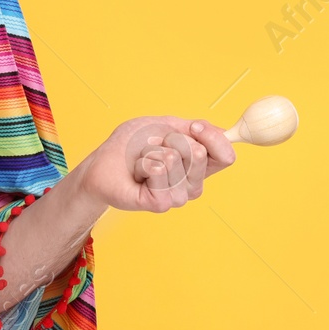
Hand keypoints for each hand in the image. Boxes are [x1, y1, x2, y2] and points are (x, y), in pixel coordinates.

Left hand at [70, 115, 236, 213]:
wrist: (103, 165)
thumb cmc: (132, 146)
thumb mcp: (165, 126)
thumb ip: (194, 129)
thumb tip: (221, 131)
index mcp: (198, 167)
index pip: (225, 156)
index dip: (213, 138)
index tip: (194, 127)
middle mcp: (192, 184)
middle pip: (199, 153)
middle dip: (170, 139)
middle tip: (154, 147)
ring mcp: (178, 196)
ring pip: (174, 158)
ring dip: (151, 150)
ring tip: (143, 161)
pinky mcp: (161, 203)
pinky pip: (159, 170)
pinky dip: (142, 162)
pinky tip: (138, 173)